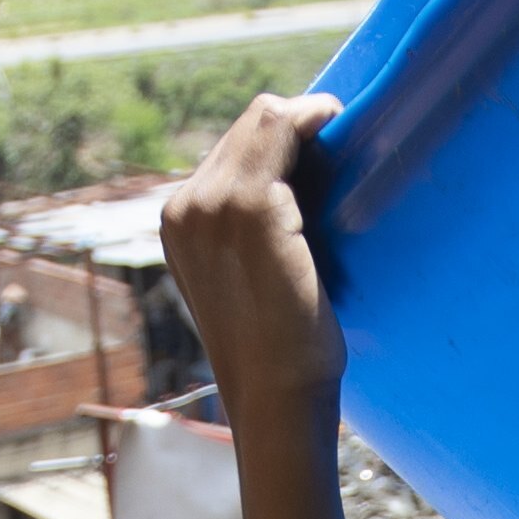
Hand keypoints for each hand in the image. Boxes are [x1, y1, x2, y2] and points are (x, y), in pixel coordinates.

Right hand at [161, 92, 343, 424]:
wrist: (276, 399)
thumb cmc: (280, 353)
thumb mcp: (251, 282)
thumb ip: (254, 235)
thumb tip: (299, 190)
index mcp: (179, 224)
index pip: (230, 151)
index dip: (278, 140)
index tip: (320, 144)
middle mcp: (186, 208)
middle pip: (247, 126)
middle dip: (293, 126)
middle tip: (337, 136)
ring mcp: (213, 205)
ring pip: (265, 120)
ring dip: (306, 122)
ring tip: (339, 131)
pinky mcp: (251, 208)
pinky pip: (284, 131)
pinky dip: (314, 121)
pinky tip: (338, 124)